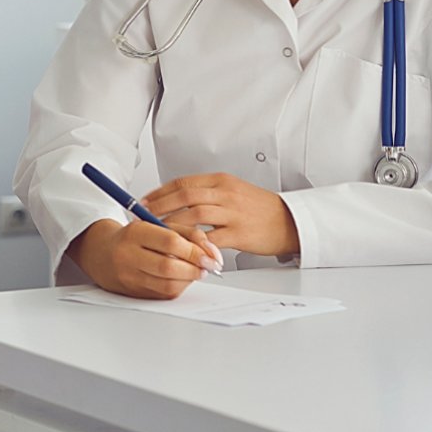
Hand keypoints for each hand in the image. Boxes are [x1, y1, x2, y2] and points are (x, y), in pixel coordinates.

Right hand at [71, 217, 219, 299]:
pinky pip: (164, 295)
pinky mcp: (133, 293)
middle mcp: (128, 255)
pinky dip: (179, 287)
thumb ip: (186, 233)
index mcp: (135, 233)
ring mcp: (129, 277)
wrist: (101, 253)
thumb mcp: (156, 225)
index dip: (196, 251)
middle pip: (169, 267)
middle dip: (195, 269)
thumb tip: (211, 252)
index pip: (171, 242)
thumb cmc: (133, 238)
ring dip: (189, 280)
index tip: (211, 256)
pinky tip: (182, 278)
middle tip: (207, 267)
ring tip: (196, 271)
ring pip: (168, 285)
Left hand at [143, 172, 298, 257]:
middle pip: (184, 196)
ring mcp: (232, 213)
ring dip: (171, 224)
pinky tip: (181, 250)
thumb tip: (176, 198)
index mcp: (221, 181)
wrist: (289, 220)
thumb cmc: (259, 208)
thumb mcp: (232, 190)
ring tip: (155, 233)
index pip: (183, 183)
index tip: (143, 201)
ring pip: (194, 215)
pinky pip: (211, 238)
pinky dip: (194, 244)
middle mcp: (225, 193)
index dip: (159, 192)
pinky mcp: (239, 233)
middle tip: (141, 216)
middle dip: (158, 206)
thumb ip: (206, 193)